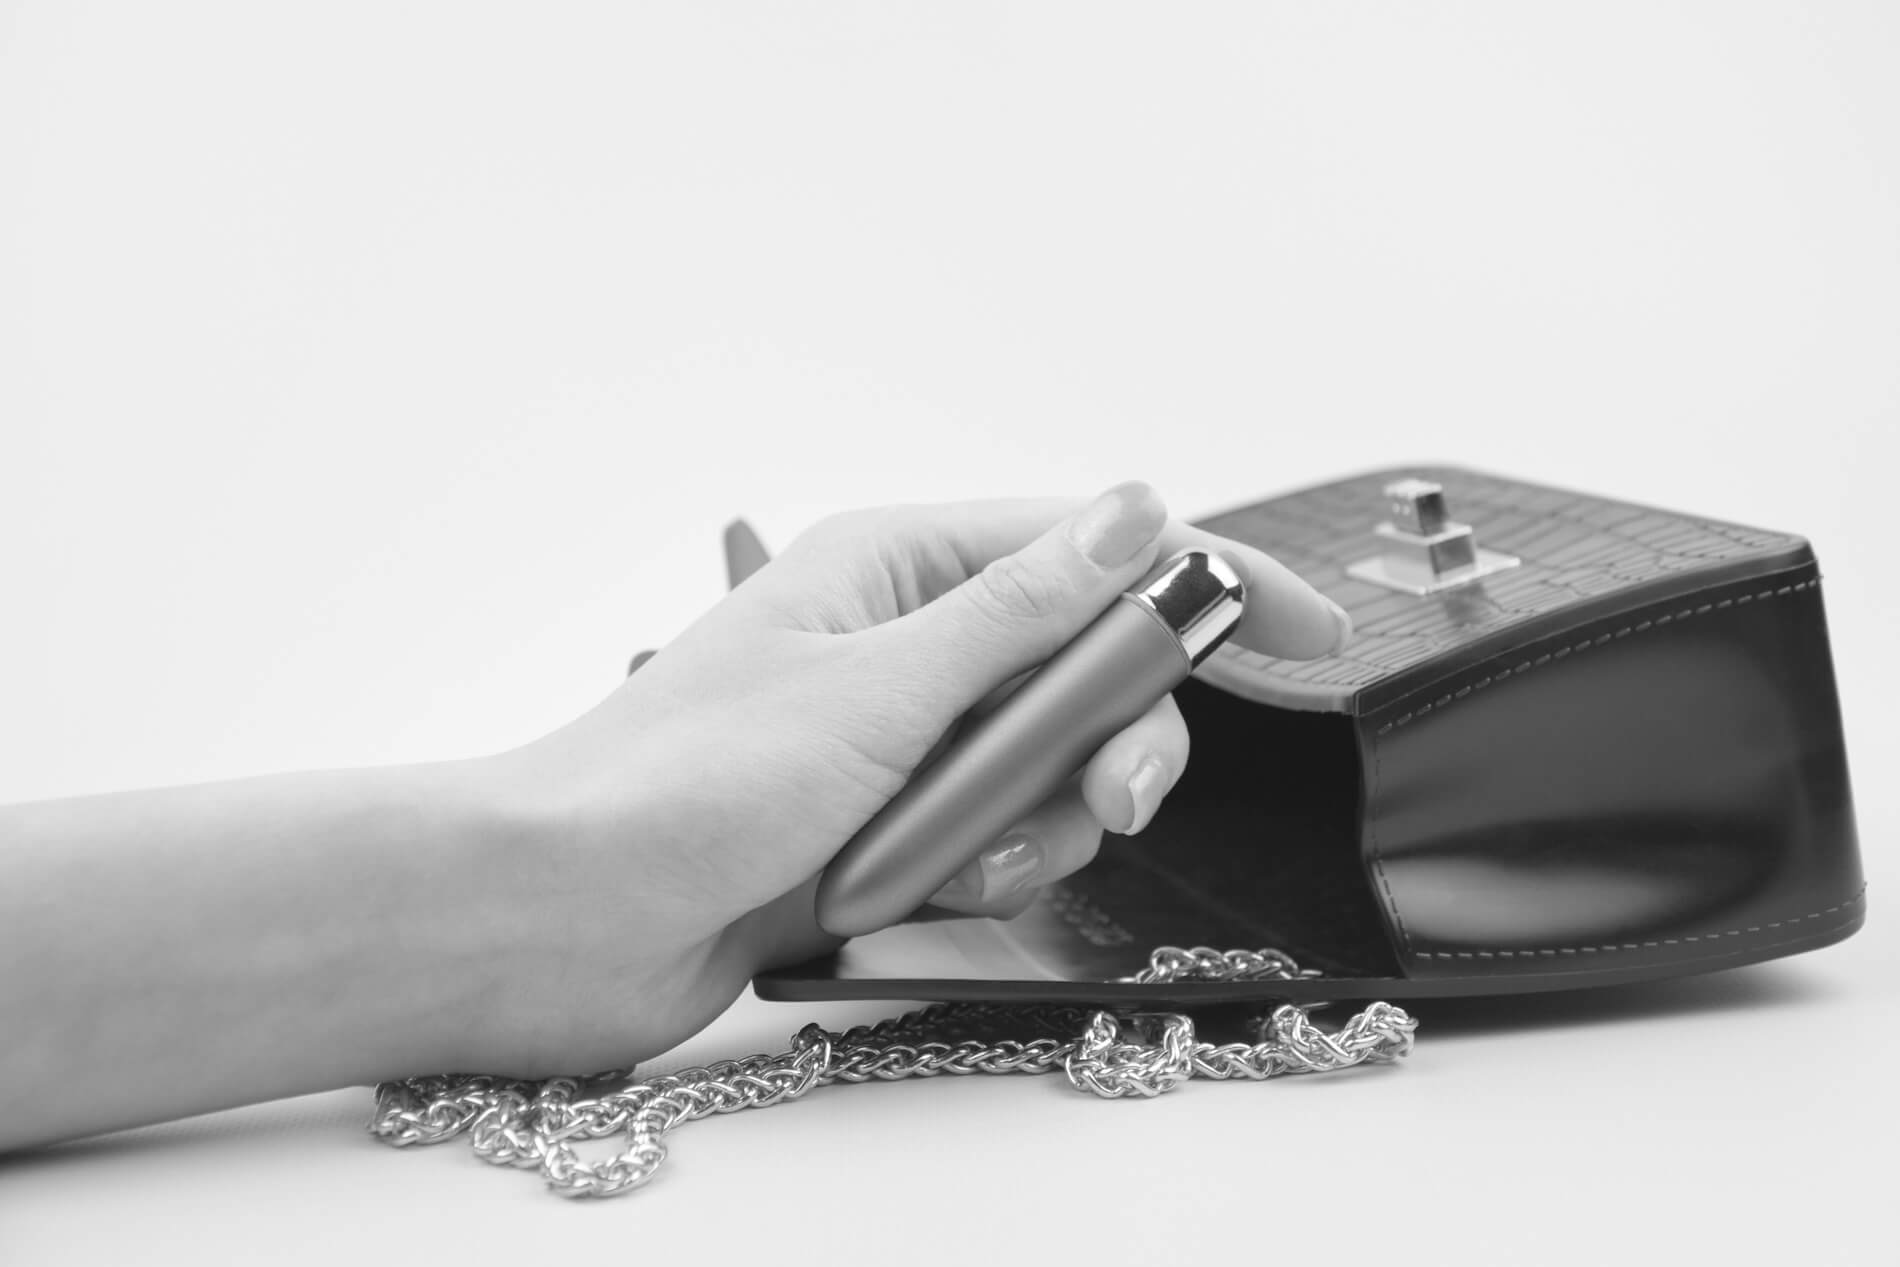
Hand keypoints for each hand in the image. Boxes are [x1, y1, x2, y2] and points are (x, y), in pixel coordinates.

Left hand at [460, 482, 1348, 1075]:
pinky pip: (996, 840)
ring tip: (953, 854)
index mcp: (899, 569)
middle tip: (1114, 797)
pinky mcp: (887, 827)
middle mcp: (908, 644)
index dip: (1208, 587)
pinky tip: (910, 890)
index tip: (1308, 633)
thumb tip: (1136, 509)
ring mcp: (900, 742)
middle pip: (1088, 671)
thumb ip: (1024, 608)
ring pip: (1052, 769)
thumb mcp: (878, 686)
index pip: (1094, 551)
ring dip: (1031, 824)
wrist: (563, 920)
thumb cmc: (680, 781)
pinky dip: (977, 872)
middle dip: (1114, 741)